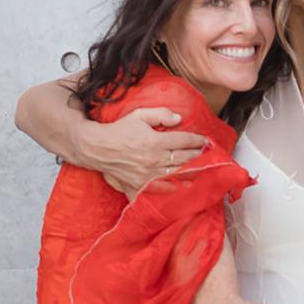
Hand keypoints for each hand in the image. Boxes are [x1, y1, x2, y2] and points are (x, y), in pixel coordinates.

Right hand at [82, 108, 207, 192]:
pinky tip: (183, 186)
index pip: (183, 140)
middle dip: (197, 154)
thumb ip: (160, 114)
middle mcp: (153, 159)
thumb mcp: (139, 115)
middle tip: (206, 153)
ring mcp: (147, 174)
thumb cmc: (118, 130)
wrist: (97, 148)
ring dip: (191, 171)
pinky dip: (173, 188)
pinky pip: (160, 189)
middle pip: (183, 158)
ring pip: (176, 174)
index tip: (205, 140)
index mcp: (155, 141)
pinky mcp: (139, 185)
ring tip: (202, 168)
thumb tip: (179, 119)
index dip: (197, 140)